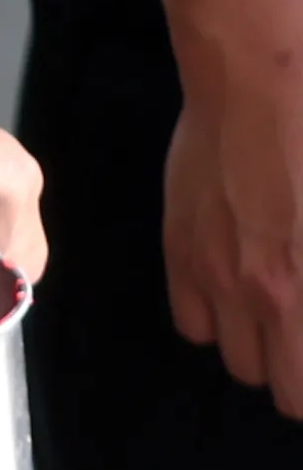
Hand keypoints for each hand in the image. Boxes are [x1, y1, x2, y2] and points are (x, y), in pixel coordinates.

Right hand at [165, 29, 302, 417]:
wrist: (264, 81)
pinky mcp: (183, 251)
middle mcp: (266, 296)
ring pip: (238, 361)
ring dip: (264, 349)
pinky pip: (193, 322)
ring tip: (286, 318)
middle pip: (283, 388)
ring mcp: (218, 276)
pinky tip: (241, 291)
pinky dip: (217, 319)